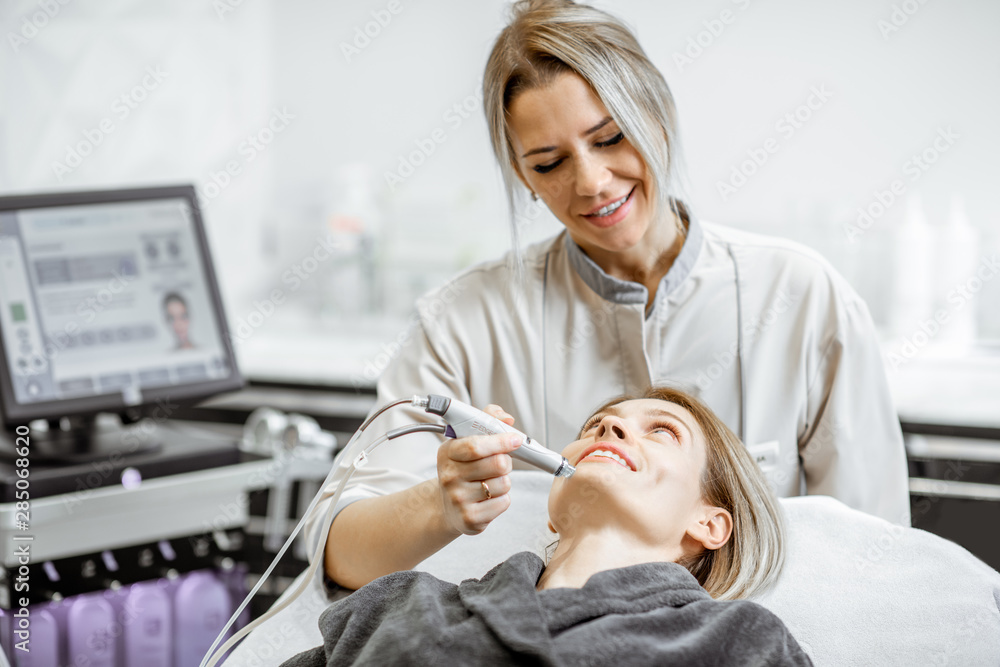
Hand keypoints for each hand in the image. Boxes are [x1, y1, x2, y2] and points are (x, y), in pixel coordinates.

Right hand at [436, 405, 518, 535]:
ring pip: (504, 483)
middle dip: (506, 461)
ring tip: (489, 482)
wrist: (448, 507)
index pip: (476, 446)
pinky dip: (502, 499)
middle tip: (500, 463)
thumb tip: (507, 418)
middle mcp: (449, 476)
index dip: (501, 441)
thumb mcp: (466, 442)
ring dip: (504, 481)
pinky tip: (488, 498)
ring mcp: (458, 499)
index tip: (515, 439)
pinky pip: (503, 502)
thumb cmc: (463, 469)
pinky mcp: (470, 518)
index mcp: (447, 453)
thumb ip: (487, 421)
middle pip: (497, 464)